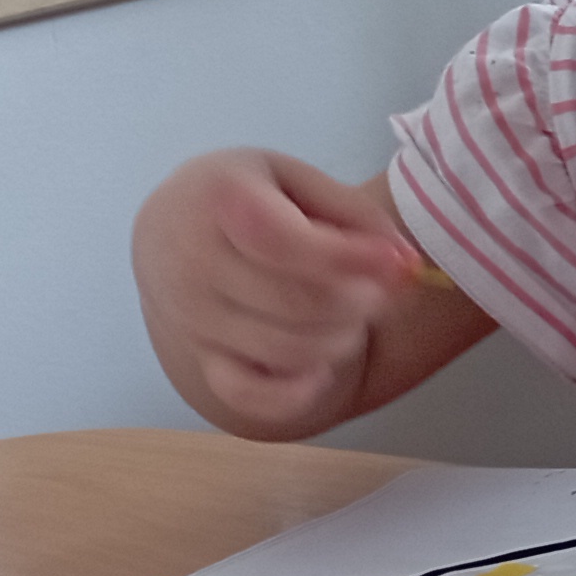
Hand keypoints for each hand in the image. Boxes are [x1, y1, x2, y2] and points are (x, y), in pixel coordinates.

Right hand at [131, 149, 419, 432]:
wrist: (171, 228)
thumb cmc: (246, 199)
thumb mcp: (296, 180)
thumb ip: (353, 213)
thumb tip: (403, 263)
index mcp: (219, 199)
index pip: (286, 243)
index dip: (351, 259)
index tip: (400, 263)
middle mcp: (193, 262)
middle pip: (298, 303)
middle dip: (362, 301)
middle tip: (380, 289)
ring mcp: (190, 318)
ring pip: (287, 350)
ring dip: (341, 339)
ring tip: (351, 315)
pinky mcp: (198, 360)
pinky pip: (250, 395)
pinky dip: (296, 392)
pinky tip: (320, 368)